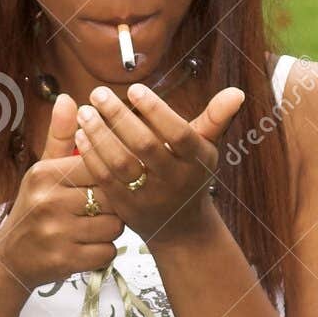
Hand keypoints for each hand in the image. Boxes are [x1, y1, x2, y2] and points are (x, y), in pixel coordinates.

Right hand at [0, 93, 125, 294]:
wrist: (10, 259)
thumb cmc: (33, 209)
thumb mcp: (42, 171)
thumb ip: (60, 136)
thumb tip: (69, 98)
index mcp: (45, 174)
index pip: (100, 165)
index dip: (109, 176)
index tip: (101, 184)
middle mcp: (49, 202)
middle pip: (112, 196)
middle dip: (112, 205)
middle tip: (95, 209)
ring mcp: (56, 233)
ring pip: (114, 226)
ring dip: (109, 230)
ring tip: (88, 228)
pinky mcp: (65, 261)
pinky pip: (107, 252)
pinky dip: (102, 251)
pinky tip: (85, 247)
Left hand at [75, 81, 245, 245]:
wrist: (180, 228)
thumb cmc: (190, 175)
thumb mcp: (205, 149)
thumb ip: (215, 119)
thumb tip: (236, 91)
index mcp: (196, 161)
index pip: (178, 133)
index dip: (156, 111)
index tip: (133, 89)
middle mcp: (175, 180)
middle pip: (145, 146)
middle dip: (119, 118)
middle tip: (98, 93)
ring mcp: (150, 197)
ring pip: (122, 164)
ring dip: (100, 135)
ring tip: (85, 112)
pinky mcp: (127, 209)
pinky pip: (106, 181)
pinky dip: (92, 157)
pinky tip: (80, 135)